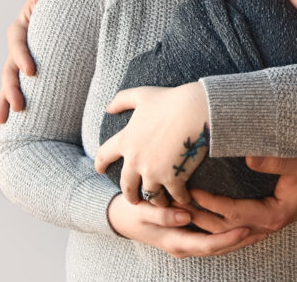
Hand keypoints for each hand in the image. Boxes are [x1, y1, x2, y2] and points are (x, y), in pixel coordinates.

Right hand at [0, 0, 48, 123]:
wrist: (79, 6)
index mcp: (23, 24)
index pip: (17, 41)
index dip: (21, 56)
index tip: (32, 72)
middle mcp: (20, 44)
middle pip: (9, 68)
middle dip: (11, 88)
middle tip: (19, 106)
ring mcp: (24, 60)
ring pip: (10, 82)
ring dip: (7, 99)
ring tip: (5, 119)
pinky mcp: (35, 72)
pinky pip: (23, 88)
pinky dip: (15, 102)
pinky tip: (12, 122)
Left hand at [95, 83, 209, 205]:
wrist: (195, 111)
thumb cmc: (170, 100)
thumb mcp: (142, 95)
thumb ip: (122, 100)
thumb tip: (108, 108)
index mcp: (126, 140)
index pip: (105, 156)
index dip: (100, 163)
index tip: (100, 170)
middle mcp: (136, 161)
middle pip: (127, 186)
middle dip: (130, 195)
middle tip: (135, 200)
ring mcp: (154, 172)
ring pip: (151, 195)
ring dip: (156, 200)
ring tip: (162, 200)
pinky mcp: (173, 179)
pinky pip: (175, 196)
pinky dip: (180, 199)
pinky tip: (185, 198)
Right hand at [106, 194, 265, 258]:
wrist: (121, 219)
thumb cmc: (132, 212)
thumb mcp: (144, 212)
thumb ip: (163, 215)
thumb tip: (185, 216)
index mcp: (176, 242)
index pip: (209, 244)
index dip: (229, 238)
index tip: (248, 228)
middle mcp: (185, 246)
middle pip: (219, 248)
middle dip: (243, 240)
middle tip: (267, 228)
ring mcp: (188, 243)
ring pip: (219, 245)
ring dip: (240, 238)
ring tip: (264, 227)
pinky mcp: (190, 236)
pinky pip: (214, 238)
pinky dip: (230, 234)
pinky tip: (246, 224)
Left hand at [189, 157, 296, 233]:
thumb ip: (274, 161)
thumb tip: (247, 156)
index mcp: (274, 215)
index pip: (233, 214)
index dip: (211, 203)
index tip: (192, 191)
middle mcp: (268, 225)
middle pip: (225, 228)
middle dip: (199, 218)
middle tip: (176, 204)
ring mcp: (267, 225)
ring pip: (229, 233)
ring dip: (205, 224)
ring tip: (181, 211)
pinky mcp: (265, 219)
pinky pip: (236, 229)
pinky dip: (218, 226)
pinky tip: (201, 218)